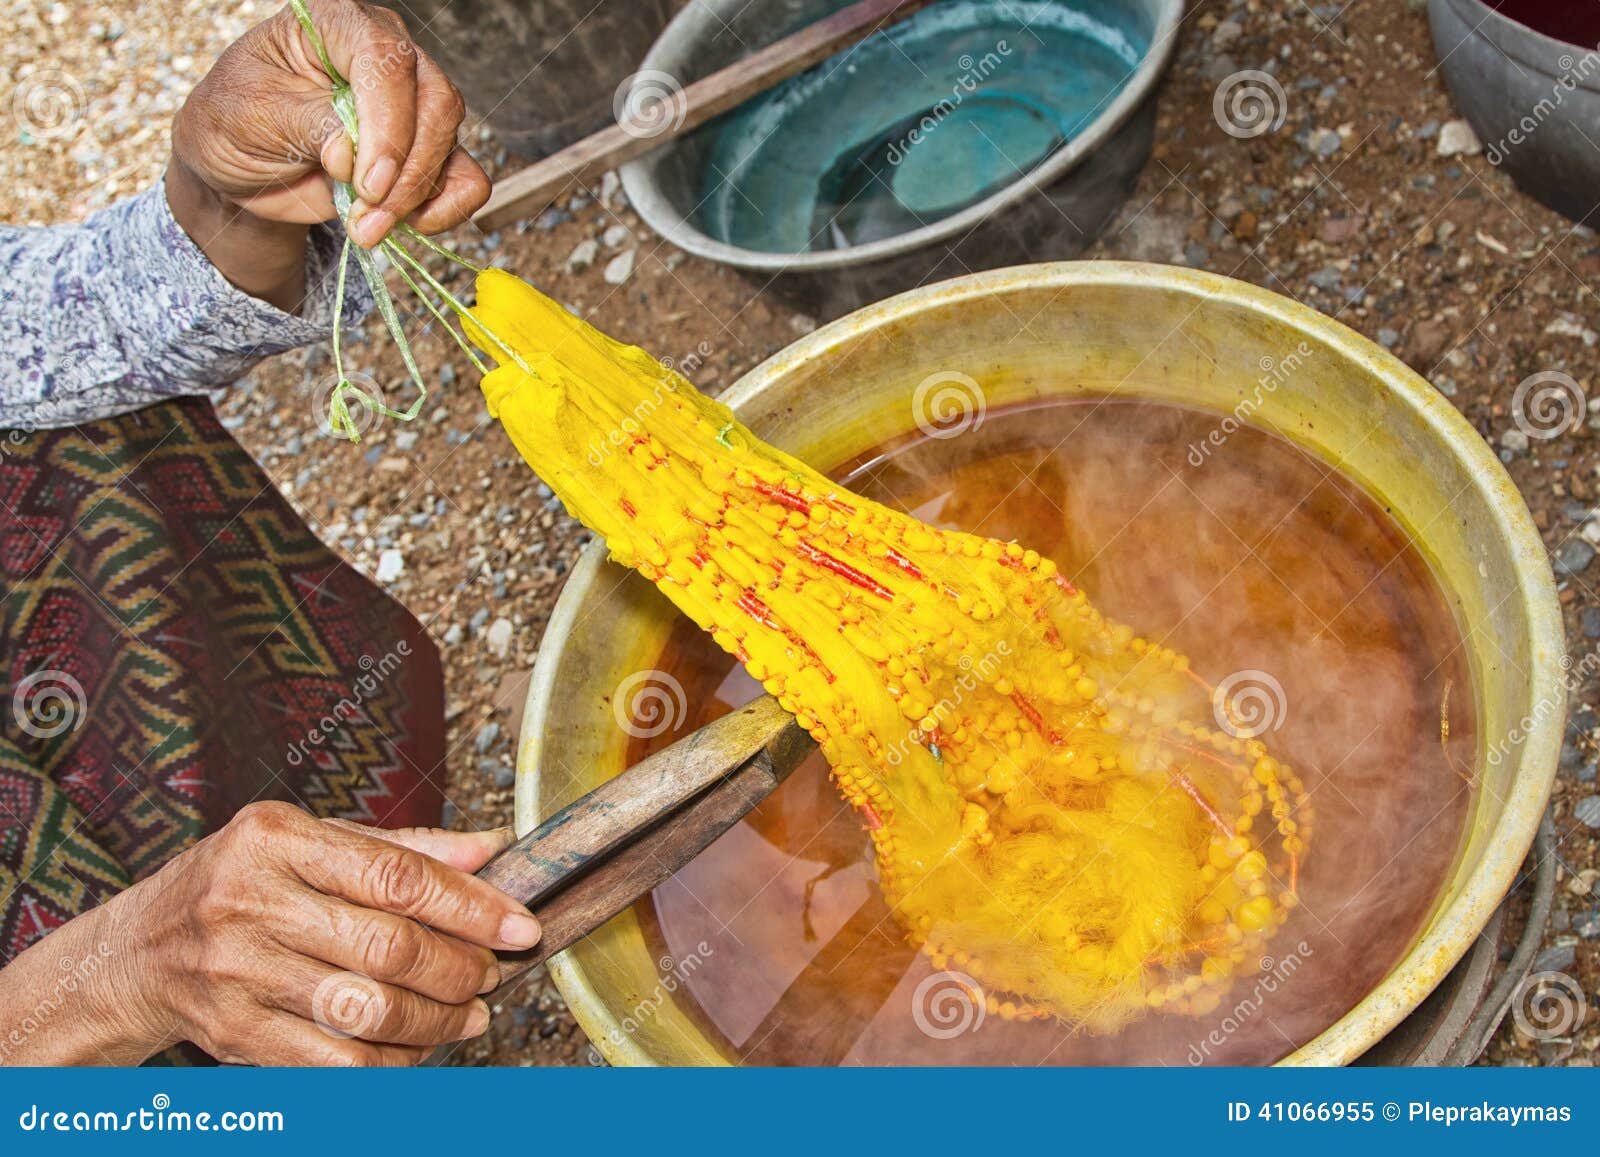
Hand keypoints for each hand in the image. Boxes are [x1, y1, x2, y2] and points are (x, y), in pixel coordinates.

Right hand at [0, 802, 537, 1065]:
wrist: (134, 953)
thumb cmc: (238, 883)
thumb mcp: (308, 842)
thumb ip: (402, 847)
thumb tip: (491, 849)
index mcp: (277, 838)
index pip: (395, 875)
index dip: (470, 905)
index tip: (519, 925)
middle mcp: (251, 901)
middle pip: (386, 947)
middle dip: (459, 968)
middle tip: (492, 973)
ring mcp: (238, 972)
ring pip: (366, 1009)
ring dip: (435, 1019)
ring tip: (469, 1013)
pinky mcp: (234, 1034)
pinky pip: (335, 1061)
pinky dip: (392, 1060)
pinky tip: (417, 1046)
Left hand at [165, 0, 489, 308]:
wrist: (241, 164)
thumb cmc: (236, 121)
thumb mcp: (253, 116)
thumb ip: (310, 126)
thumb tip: (354, 157)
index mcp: (338, 24)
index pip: (387, 60)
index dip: (388, 125)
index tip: (366, 183)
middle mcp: (387, 54)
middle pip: (435, 103)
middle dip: (406, 172)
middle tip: (366, 217)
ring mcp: (413, 102)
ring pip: (451, 142)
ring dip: (418, 197)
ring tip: (368, 228)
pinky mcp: (427, 151)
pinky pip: (466, 179)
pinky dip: (446, 209)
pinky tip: (406, 224)